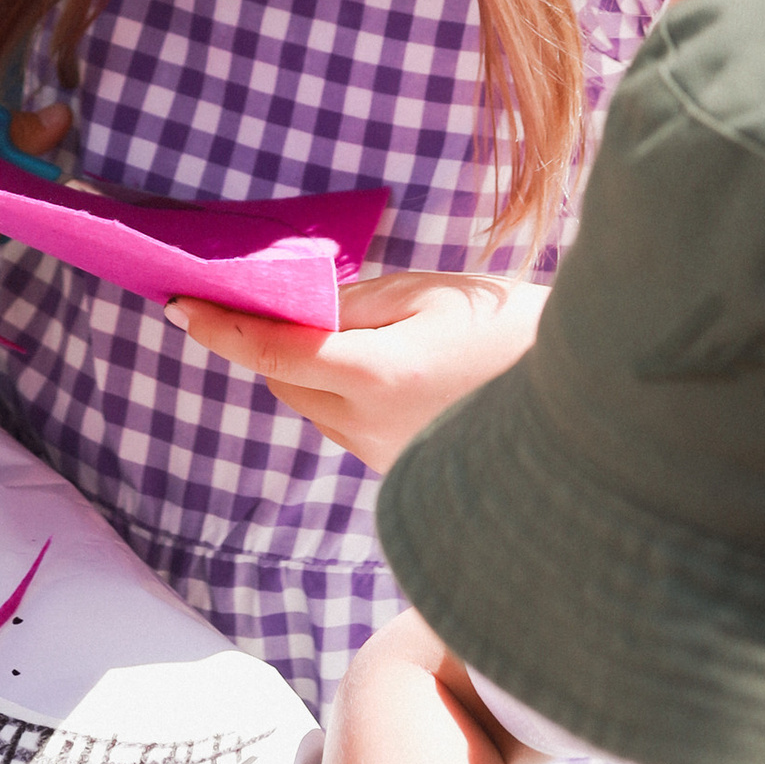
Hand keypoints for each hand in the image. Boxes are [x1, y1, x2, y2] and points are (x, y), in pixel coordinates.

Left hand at [168, 269, 546, 471]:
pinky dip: (338, 389)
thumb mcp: (431, 294)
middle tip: (260, 294)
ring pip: (313, 405)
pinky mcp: (402, 469)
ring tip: (335, 323)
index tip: (179, 304)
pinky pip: (345, 423)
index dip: (221, 328)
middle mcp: (370, 429)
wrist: (585, 401)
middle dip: (269, 339)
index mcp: (377, 378)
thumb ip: (355, 305)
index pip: (274, 353)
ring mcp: (386, 456)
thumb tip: (298, 312)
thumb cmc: (510, 329)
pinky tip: (372, 358)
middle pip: (287, 381)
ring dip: (306, 366)